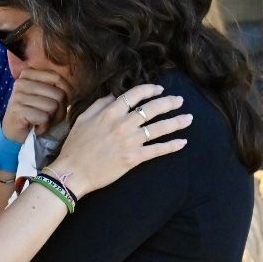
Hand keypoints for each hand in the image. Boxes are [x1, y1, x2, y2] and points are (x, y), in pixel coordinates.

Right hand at [1, 68, 68, 142]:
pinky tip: (35, 126)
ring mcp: (18, 96)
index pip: (57, 77)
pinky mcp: (17, 110)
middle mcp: (21, 82)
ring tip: (41, 121)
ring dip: (51, 119)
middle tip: (48, 115)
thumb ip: (58, 88)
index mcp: (28, 74)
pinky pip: (44, 118)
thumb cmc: (35, 113)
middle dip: (59, 109)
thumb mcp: (47, 96)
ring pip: (52, 106)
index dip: (65, 92)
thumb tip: (70, 92)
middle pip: (58, 93)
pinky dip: (44, 126)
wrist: (15, 132)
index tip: (59, 103)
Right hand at [52, 84, 189, 198]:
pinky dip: (172, 146)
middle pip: (153, 109)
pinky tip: (182, 142)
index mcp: (110, 113)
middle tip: (180, 100)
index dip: (150, 89)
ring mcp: (130, 141)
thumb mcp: (82, 119)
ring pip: (159, 128)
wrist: (74, 172)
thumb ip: (99, 105)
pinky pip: (157, 150)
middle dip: (169, 103)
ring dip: (177, 122)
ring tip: (188, 118)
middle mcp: (123, 124)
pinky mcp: (134, 158)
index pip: (135, 95)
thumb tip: (113, 96)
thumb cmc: (75, 146)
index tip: (159, 89)